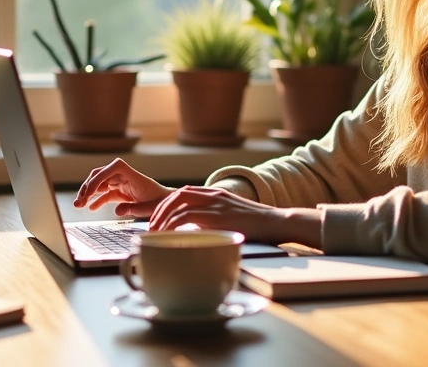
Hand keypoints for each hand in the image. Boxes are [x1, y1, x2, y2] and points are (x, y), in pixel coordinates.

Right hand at [73, 158, 172, 217]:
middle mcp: (125, 176)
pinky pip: (105, 194)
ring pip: (100, 184)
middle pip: (101, 175)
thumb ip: (134, 209)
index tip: (91, 190)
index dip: (100, 176)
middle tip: (79, 200)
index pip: (114, 167)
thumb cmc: (162, 202)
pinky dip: (97, 200)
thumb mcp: (150, 207)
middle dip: (88, 186)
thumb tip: (118, 210)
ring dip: (88, 193)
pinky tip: (90, 208)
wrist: (168, 203)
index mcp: (134, 176)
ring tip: (78, 204)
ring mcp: (122, 183)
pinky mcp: (121, 192)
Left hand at [149, 186, 322, 246]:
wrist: (277, 222)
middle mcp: (214, 195)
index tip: (156, 218)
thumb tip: (196, 235)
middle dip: (159, 210)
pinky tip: (168, 235)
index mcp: (216, 194)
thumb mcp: (232, 218)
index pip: (184, 192)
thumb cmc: (257, 226)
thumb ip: (215, 221)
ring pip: (178, 204)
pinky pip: (187, 216)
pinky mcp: (218, 215)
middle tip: (151, 227)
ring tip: (156, 234)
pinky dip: (173, 225)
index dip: (166, 204)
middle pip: (177, 195)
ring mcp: (216, 203)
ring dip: (163, 218)